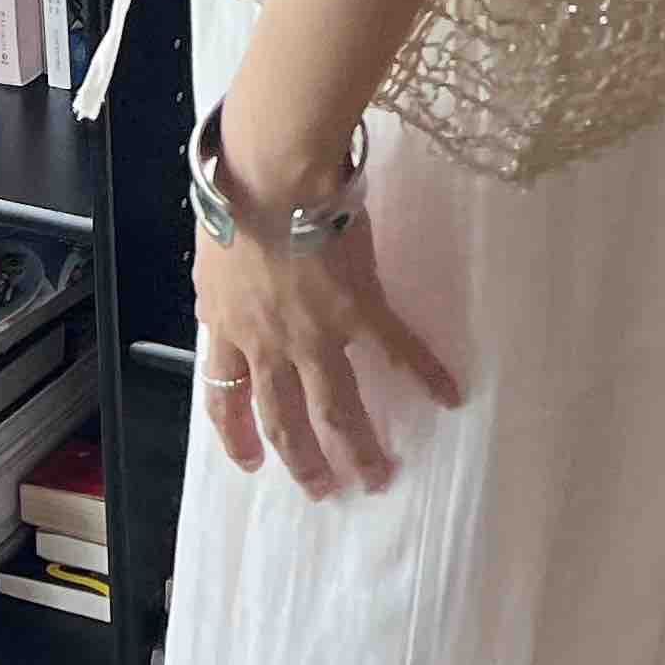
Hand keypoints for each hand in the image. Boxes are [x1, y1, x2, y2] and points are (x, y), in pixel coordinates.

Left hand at [194, 202, 460, 498]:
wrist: (272, 174)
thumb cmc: (236, 197)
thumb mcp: (214, 254)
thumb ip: (225, 285)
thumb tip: (233, 286)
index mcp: (230, 329)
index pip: (225, 399)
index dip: (237, 437)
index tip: (252, 463)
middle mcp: (271, 345)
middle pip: (285, 419)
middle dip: (303, 461)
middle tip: (324, 490)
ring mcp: (317, 332)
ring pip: (335, 407)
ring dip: (357, 447)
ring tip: (377, 475)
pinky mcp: (360, 309)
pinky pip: (396, 350)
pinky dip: (425, 374)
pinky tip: (449, 395)